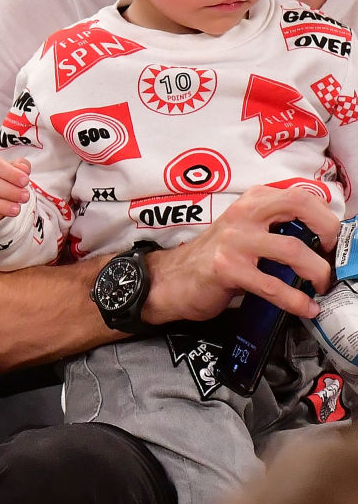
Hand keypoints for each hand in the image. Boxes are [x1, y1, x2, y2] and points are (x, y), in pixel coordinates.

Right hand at [142, 185, 339, 328]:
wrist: (169, 281)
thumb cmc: (212, 259)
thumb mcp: (244, 230)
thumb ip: (274, 227)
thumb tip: (318, 241)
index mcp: (251, 201)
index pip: (300, 196)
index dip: (326, 216)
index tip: (333, 239)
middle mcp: (243, 215)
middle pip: (300, 207)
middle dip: (328, 231)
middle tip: (333, 255)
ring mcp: (234, 241)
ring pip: (292, 250)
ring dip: (317, 271)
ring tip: (322, 285)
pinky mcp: (227, 269)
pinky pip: (272, 285)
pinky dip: (295, 299)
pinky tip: (305, 307)